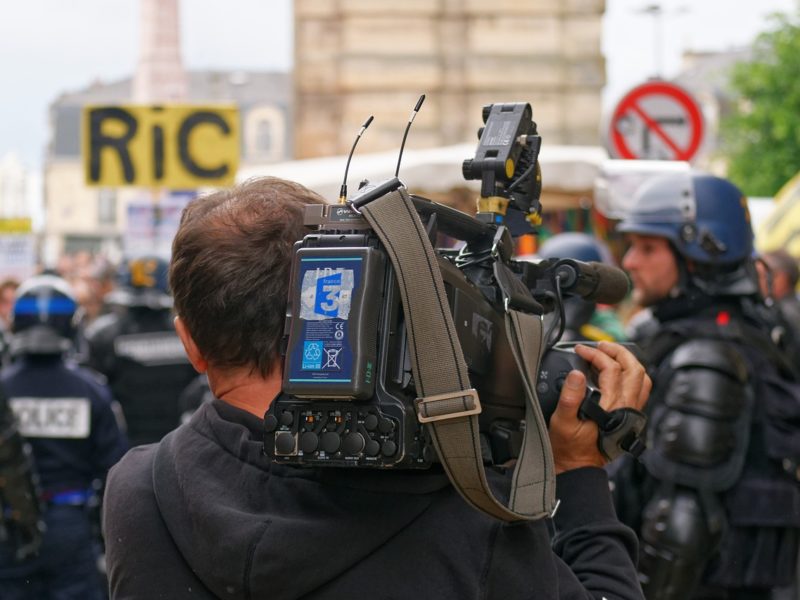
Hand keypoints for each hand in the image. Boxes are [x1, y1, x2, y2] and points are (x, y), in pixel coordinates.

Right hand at [548, 341, 650, 474]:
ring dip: (628, 362)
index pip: (610, 368)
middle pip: (634, 369)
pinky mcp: (629, 417)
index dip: (594, 354)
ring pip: (641, 379)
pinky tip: (618, 374)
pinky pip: (640, 390)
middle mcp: (627, 407)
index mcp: (612, 406)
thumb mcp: (562, 421)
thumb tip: (576, 374)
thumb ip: (570, 396)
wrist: (578, 466)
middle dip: (618, 351)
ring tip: (611, 354)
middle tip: (601, 346)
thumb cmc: (569, 447)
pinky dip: (632, 376)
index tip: (580, 350)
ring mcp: (631, 412)